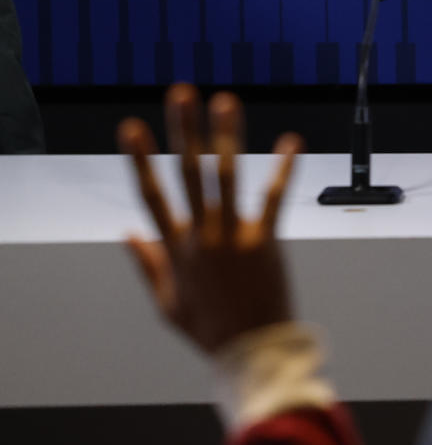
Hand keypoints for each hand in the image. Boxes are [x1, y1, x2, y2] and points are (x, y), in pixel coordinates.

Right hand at [119, 85, 301, 355]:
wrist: (250, 351)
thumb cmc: (210, 329)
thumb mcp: (166, 301)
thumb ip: (146, 265)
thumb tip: (126, 233)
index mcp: (175, 247)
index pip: (151, 194)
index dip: (141, 158)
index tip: (131, 125)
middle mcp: (200, 235)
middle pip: (187, 173)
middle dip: (182, 131)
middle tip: (180, 93)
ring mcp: (231, 236)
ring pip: (225, 177)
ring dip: (225, 136)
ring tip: (224, 100)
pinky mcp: (264, 242)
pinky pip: (274, 198)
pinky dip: (283, 169)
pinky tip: (292, 141)